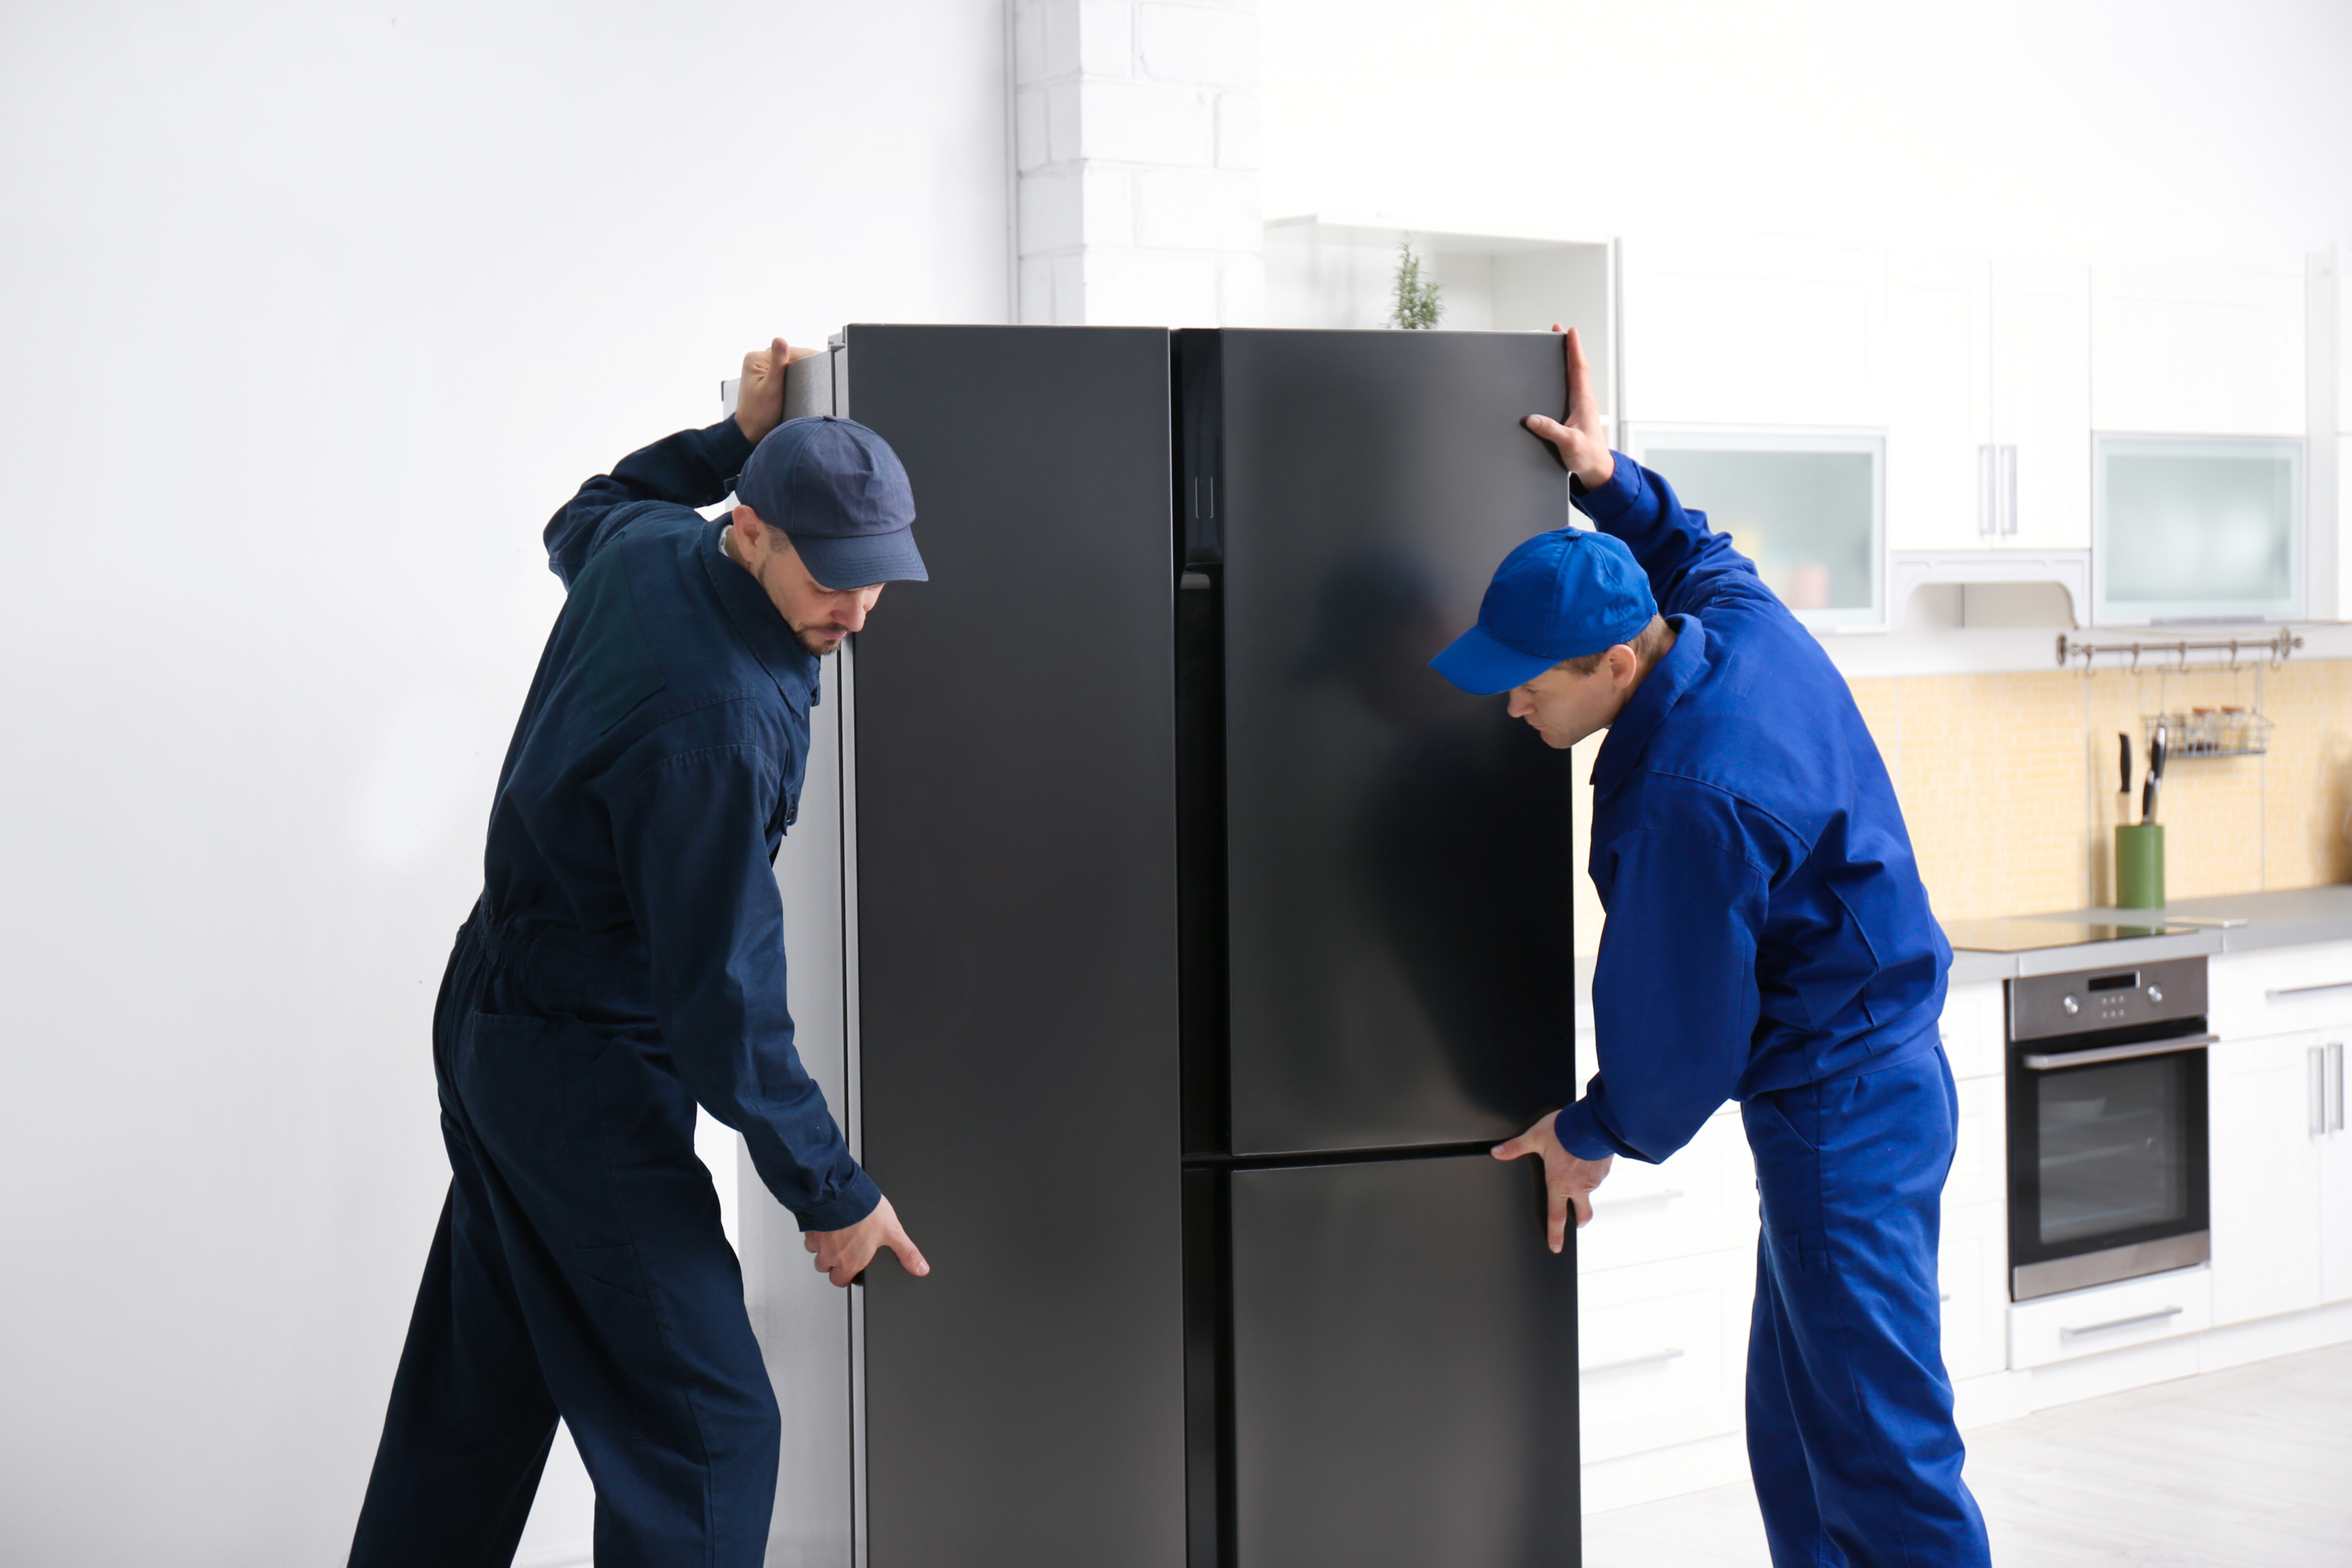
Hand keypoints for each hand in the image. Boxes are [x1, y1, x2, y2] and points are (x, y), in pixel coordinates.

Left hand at [734, 336, 820, 445]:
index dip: (807, 355)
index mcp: (755, 358)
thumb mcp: (772, 387)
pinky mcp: (764, 375)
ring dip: (799, 368)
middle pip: (787, 355)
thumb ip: (778, 363)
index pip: (788, 351)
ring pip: (787, 362)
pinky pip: (783, 369)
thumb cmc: (759, 413)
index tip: (824, 359)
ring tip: (815, 374)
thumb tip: (780, 340)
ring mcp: (759, 367)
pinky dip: (793, 374)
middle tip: (823, 369)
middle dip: (803, 362)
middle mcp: (756, 359)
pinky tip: (802, 379)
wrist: (751, 431)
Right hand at [805, 1193, 929, 1286]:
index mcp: (851, 1261)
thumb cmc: (865, 1211)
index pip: (841, 1281)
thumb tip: (920, 1268)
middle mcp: (832, 1256)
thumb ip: (906, 1252)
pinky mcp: (809, 1229)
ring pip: (816, 1253)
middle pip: (826, 1269)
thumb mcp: (893, 1231)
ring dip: (824, 1247)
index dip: (845, 1275)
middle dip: (833, 1262)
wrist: (839, 1191)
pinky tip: (828, 1223)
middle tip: (844, 1249)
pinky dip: (817, 1232)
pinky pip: (809, 1237)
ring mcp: (819, 1243)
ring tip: (837, 1234)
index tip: (850, 1267)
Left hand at [1492, 1113, 1612, 1253]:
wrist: (1593, 1121)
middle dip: (1578, 1220)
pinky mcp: (1605, 1170)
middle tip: (1576, 1220)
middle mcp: (1578, 1187)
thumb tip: (1496, 1152)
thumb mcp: (1535, 1137)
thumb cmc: (1564, 1130)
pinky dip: (1592, 1172)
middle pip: (1582, 1215)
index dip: (1555, 1234)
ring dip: (1584, 1188)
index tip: (1556, 1247)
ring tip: (1576, 1169)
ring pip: (1589, 1192)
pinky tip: (1586, 1159)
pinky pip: (1598, 1177)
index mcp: (1559, 1183)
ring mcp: (1594, 1180)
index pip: (1556, 1216)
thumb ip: (1516, 1147)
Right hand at [1522, 325, 1614, 490]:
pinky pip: (1570, 388)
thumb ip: (1551, 431)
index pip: (1579, 370)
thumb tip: (1532, 419)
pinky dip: (1564, 376)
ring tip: (1557, 346)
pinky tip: (1557, 376)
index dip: (1574, 350)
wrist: (1597, 469)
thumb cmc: (1588, 456)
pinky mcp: (1575, 414)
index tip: (1569, 332)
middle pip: (1576, 368)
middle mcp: (1583, 401)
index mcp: (1584, 402)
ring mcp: (1580, 407)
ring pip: (1574, 377)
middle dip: (1568, 348)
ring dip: (1567, 360)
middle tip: (1558, 331)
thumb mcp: (1569, 444)